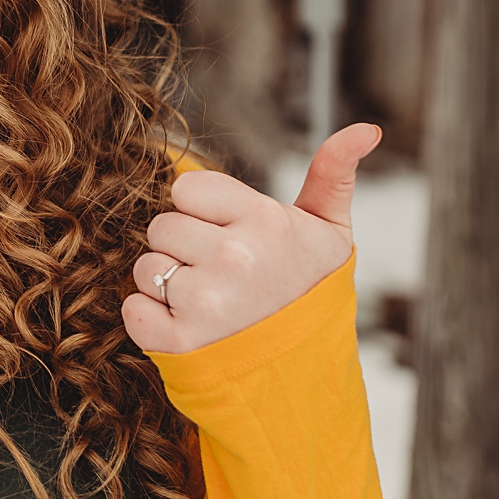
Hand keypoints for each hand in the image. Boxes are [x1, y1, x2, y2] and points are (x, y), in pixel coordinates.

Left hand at [122, 123, 381, 356]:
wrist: (307, 369)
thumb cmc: (309, 290)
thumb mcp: (328, 229)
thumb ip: (333, 173)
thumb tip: (366, 128)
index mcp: (264, 223)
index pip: (185, 189)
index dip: (200, 210)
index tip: (227, 232)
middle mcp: (234, 259)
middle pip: (161, 227)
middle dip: (183, 246)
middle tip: (219, 270)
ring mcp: (205, 302)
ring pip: (145, 267)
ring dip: (166, 283)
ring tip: (207, 298)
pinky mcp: (180, 342)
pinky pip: (132, 310)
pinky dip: (149, 318)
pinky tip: (185, 323)